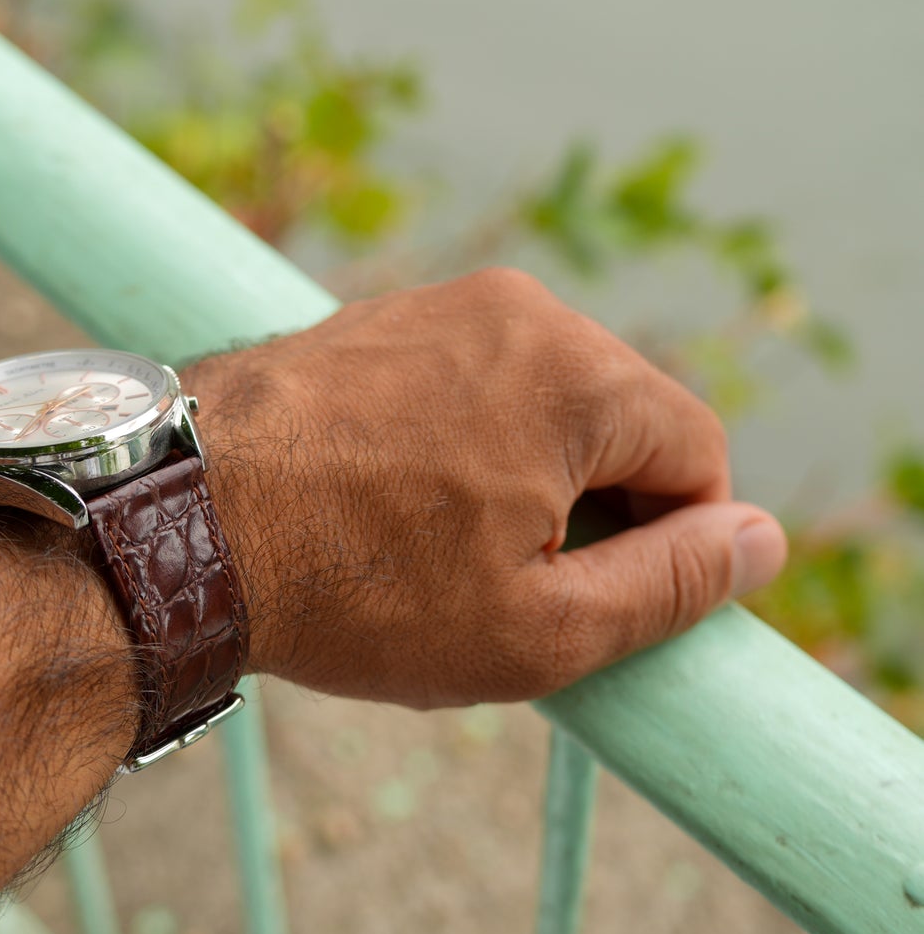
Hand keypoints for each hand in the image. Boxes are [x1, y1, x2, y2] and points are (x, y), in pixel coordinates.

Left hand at [188, 269, 786, 707]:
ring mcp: (434, 305)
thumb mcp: (537, 628)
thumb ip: (672, 585)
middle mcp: (514, 311)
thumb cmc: (351, 584)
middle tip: (510, 588)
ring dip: (523, 480)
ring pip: (537, 401)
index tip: (597, 600)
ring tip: (437, 553)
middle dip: (594, 507)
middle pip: (619, 416)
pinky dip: (457, 445)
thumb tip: (759, 543)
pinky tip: (390, 510)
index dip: (672, 544)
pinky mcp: (373, 318)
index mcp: (574, 372)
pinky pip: (463, 381)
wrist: (173, 522)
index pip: (696, 452)